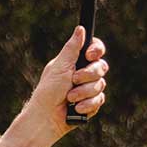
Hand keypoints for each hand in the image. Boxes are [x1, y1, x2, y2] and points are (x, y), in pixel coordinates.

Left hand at [25, 26, 107, 142]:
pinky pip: (99, 100)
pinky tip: (76, 109)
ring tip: (69, 98)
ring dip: (84, 92)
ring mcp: (88, 89)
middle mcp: (84, 74)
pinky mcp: (91, 103)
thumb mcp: (59, 67)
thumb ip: (72, 49)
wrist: (45, 118)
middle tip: (73, 80)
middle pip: (101, 67)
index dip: (96, 50)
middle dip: (88, 75)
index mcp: (75, 62)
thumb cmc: (48, 91)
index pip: (95, 50)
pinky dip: (87, 104)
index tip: (90, 54)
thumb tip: (80, 29)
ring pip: (101, 85)